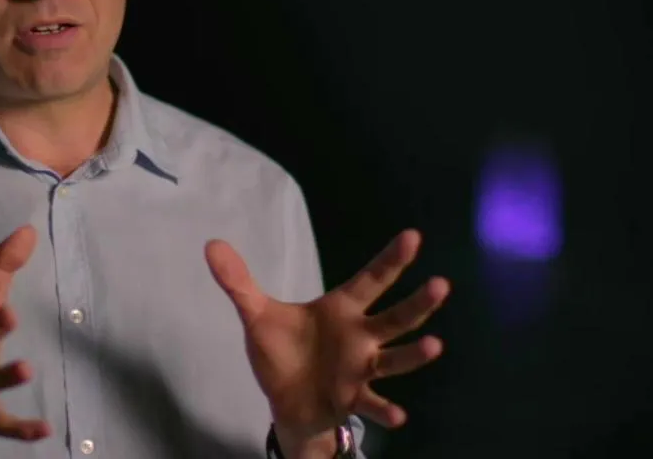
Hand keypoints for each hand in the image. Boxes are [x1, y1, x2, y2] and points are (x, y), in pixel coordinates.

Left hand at [205, 229, 448, 444]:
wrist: (284, 400)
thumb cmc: (282, 351)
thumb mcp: (257, 315)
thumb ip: (238, 282)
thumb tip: (211, 245)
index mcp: (342, 309)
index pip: (371, 279)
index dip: (391, 259)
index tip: (413, 237)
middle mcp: (360, 335)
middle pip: (396, 317)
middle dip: (419, 303)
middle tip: (441, 284)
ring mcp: (361, 368)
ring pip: (394, 358)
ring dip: (414, 354)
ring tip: (434, 345)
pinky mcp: (352, 397)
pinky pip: (372, 402)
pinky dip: (383, 409)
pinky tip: (398, 416)